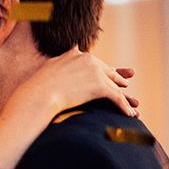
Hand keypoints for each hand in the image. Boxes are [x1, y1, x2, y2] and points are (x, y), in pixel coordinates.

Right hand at [10, 47, 138, 120]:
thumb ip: (60, 61)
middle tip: (125, 83)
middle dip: (117, 77)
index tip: (108, 73)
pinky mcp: (100, 86)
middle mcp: (88, 60)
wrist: (38, 96)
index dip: (102, 69)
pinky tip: (130, 115)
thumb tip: (68, 53)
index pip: (93, 62)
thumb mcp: (48, 68)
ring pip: (115, 84)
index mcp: (76, 55)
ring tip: (132, 103)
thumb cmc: (37, 87)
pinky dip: (124, 106)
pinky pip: (116, 97)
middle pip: (107, 70)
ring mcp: (96, 72)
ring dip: (124, 95)